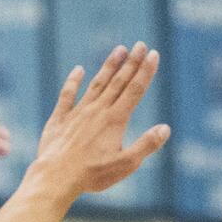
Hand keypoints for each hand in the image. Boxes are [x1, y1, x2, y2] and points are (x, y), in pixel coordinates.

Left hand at [31, 43, 169, 199]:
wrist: (56, 176)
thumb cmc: (92, 174)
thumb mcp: (125, 165)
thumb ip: (146, 145)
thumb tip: (165, 128)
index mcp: (115, 120)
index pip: (135, 90)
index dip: (145, 71)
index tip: (153, 54)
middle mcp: (98, 111)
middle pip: (118, 82)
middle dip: (131, 63)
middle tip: (140, 45)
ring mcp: (78, 112)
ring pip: (97, 83)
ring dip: (109, 66)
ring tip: (119, 49)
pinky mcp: (60, 118)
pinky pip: (67, 95)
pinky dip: (73, 81)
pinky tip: (78, 70)